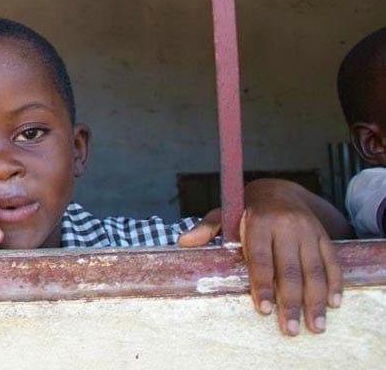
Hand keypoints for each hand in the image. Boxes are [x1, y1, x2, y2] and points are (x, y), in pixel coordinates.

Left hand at [179, 179, 345, 335]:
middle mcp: (287, 225)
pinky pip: (332, 262)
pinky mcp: (324, 236)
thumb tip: (184, 241)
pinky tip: (333, 304)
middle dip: (291, 302)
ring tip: (315, 326)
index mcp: (260, 221)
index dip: (262, 285)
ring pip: (314, 270)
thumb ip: (207, 229)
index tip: (263, 309)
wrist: (281, 190)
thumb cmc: (247, 210)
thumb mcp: (224, 214)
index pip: (261, 258)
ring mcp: (308, 231)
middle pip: (290, 269)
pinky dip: (335, 284)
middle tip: (290, 329)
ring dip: (315, 301)